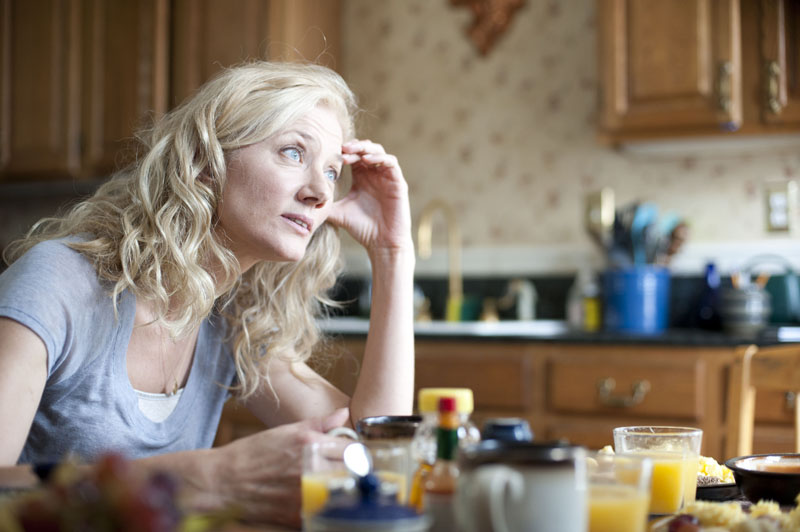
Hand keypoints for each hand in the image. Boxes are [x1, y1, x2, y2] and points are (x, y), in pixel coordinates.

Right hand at [211, 408, 349, 527]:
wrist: (224, 482)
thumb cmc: (253, 454)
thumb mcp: (287, 431)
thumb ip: (320, 423)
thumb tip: (344, 414)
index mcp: (309, 444)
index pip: (352, 447)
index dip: (353, 450)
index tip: (349, 452)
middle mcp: (310, 468)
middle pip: (354, 470)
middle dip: (353, 468)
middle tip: (344, 467)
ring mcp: (306, 494)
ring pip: (345, 490)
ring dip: (344, 485)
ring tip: (333, 482)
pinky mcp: (300, 515)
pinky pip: (327, 509)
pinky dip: (328, 503)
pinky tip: (320, 497)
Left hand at [327, 140, 412, 253]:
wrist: (381, 243)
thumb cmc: (362, 228)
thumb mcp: (338, 212)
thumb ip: (324, 203)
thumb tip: (300, 200)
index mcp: (361, 178)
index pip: (353, 156)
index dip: (344, 152)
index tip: (331, 153)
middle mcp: (375, 175)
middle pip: (365, 149)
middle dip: (353, 146)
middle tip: (341, 148)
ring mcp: (387, 177)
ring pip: (378, 151)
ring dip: (365, 148)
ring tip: (352, 151)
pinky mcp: (398, 182)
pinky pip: (391, 162)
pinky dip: (379, 157)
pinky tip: (366, 160)